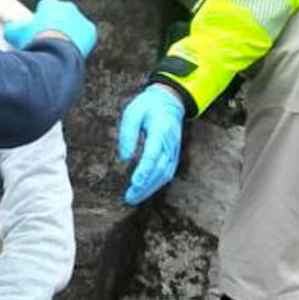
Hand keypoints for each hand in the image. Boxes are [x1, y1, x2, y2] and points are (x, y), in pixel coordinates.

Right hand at [5, 0, 96, 56]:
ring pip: (74, 23)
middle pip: (61, 13)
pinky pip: (85, 34)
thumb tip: (9, 29)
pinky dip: (79, 40)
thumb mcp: (16, 34)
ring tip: (59, 46)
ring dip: (68, 31)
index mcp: (51, 4)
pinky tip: (70, 49)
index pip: (45, 6)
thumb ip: (12, 28)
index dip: (40, 17)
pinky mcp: (90, 31)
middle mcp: (68, 7)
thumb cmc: (37, 43)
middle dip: (56, 22)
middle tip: (48, 37)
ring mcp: (80, 18)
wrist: (55, 56)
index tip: (37, 27)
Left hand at [116, 84, 187, 204]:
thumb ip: (128, 134)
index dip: (144, 171)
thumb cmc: (147, 106)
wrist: (169, 101)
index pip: (153, 155)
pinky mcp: (173, 155)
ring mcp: (174, 150)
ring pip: (165, 174)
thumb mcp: (132, 113)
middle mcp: (170, 143)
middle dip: (144, 186)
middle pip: (159, 169)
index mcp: (160, 131)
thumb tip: (124, 158)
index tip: (134, 183)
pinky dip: (156, 184)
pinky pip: (167, 173)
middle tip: (129, 198)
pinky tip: (144, 191)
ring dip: (150, 189)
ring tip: (133, 199)